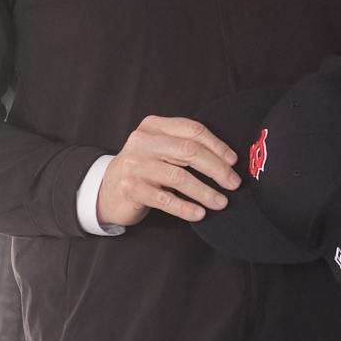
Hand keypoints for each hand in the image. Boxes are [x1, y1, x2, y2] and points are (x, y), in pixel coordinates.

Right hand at [96, 115, 239, 226]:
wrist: (107, 188)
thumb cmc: (144, 167)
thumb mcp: (160, 148)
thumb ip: (184, 145)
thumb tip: (227, 159)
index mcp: (154, 126)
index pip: (192, 130)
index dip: (217, 145)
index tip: (234, 161)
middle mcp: (143, 142)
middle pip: (189, 152)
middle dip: (217, 169)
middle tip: (234, 183)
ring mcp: (135, 165)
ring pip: (179, 177)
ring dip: (205, 192)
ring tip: (221, 202)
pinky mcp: (131, 189)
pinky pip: (165, 199)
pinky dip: (185, 207)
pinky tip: (199, 213)